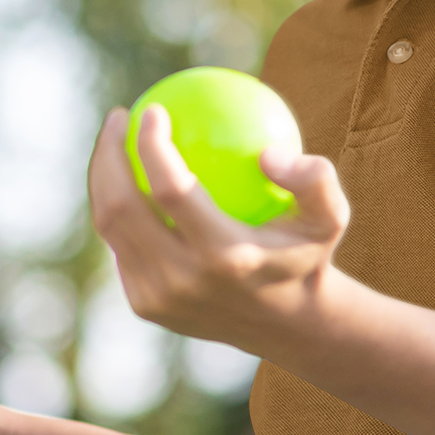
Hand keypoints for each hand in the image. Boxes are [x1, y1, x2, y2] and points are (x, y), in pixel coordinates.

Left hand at [87, 103, 350, 355]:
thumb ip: (314, 179)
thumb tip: (268, 153)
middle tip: (121, 116)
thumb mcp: (330, 216)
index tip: (154, 109)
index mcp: (225, 256)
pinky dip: (116, 206)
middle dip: (109, 153)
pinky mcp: (145, 306)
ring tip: (115, 137)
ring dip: (103, 176)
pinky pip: (120, 245)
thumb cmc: (306, 253)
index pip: (171, 191)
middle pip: (122, 208)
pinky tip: (125, 172)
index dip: (151, 145)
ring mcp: (158, 298)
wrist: (288, 325)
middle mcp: (183, 281)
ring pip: (110, 226)